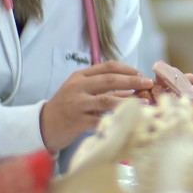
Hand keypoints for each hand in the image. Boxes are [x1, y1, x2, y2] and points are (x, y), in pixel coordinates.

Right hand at [40, 61, 155, 151]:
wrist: (44, 125)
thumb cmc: (67, 106)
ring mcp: (77, 105)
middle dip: (132, 80)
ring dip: (128, 100)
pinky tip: (128, 120)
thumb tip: (131, 86)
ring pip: (107, 100)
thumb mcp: (81, 90)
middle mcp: (78, 87)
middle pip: (110, 80)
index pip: (107, 66)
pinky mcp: (77, 122)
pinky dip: (116, 120)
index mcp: (80, 76)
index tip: (141, 73)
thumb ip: (102, 86)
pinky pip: (101, 120)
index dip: (127, 69)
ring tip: (143, 102)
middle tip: (149, 83)